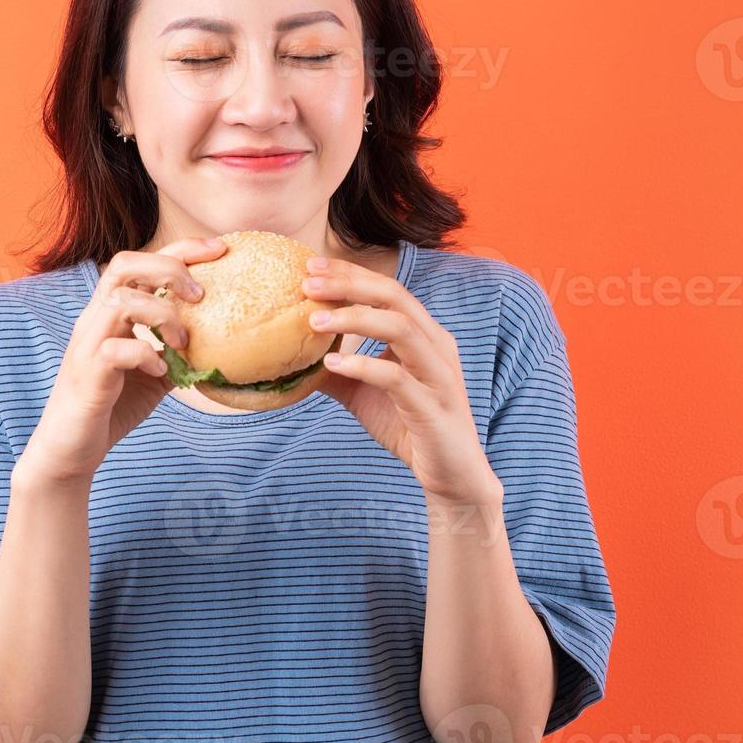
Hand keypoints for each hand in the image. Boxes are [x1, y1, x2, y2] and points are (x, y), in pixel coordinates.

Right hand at [16, 237, 226, 485]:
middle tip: (201, 295)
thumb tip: (220, 341)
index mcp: (110, 313)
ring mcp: (88, 344)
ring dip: (161, 315)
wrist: (70, 450)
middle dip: (168, 268)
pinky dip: (146, 354)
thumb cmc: (111, 407)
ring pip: (120, 300)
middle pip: (124, 264)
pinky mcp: (87, 374)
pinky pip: (116, 349)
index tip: (219, 249)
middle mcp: (95, 319)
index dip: (180, 249)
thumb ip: (178, 352)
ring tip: (182, 343)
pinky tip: (160, 372)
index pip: (141, 262)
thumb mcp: (156, 374)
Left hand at [303, 255, 495, 502]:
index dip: (350, 274)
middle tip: (306, 283)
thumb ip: (335, 371)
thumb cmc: (409, 427)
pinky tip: (333, 363)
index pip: (387, 289)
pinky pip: (397, 377)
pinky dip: (363, 365)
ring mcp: (438, 374)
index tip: (310, 266)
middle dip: (349, 284)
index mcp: (425, 335)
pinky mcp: (433, 406)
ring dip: (354, 319)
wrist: (451, 475)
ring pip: (400, 328)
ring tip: (314, 321)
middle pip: (395, 296)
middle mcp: (437, 345)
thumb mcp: (363, 394)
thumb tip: (291, 358)